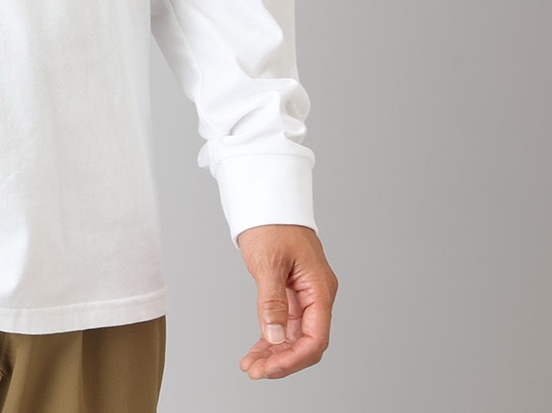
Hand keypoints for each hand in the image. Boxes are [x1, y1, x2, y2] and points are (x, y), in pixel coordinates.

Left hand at [236, 224, 336, 379]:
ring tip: (251, 365)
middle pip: (306, 342)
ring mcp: (305, 295)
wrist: (267, 199)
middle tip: (254, 371)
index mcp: (319, 288)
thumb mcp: (269, 262)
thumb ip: (273, 302)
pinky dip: (272, 339)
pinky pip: (285, 324)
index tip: (269, 368)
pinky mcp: (291, 293)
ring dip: (275, 353)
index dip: (293, 358)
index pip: (315, 337)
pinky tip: (257, 351)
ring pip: (295, 336)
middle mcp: (316, 295)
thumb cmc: (272, 223)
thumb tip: (276, 338)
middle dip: (282, 360)